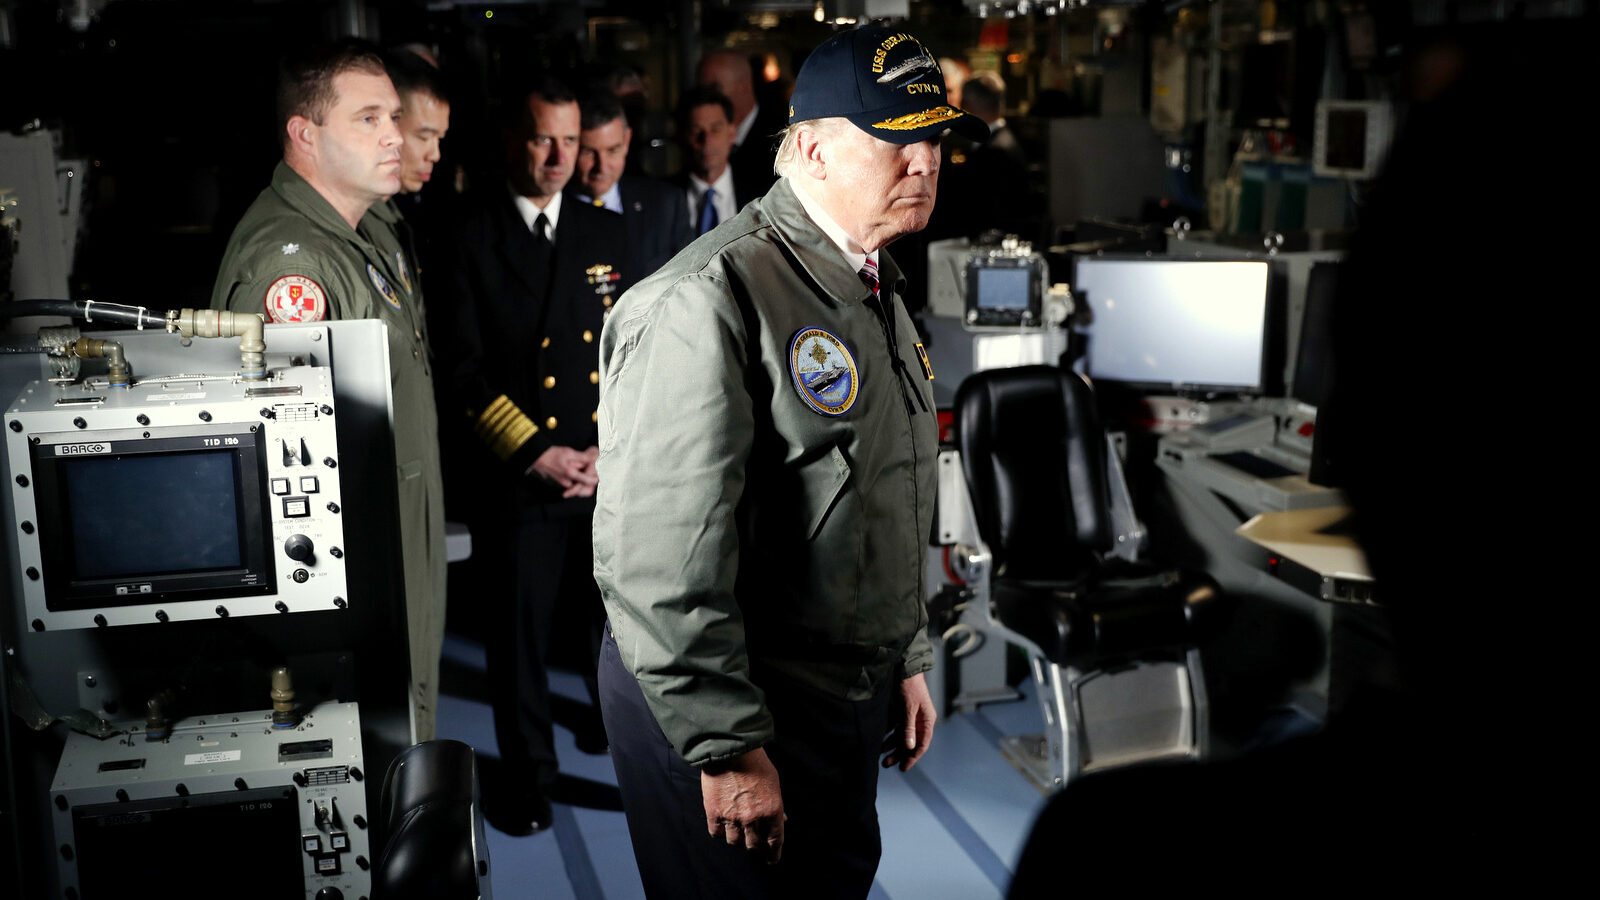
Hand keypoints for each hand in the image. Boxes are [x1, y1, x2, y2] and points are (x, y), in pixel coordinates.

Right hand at [531, 445, 599, 497]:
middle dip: (588, 479)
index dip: (595, 475)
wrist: (534, 458)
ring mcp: (561, 486)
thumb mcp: (568, 452)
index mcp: (570, 474)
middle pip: (584, 486)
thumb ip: (583, 458)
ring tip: (580, 469)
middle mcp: (566, 483)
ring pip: (577, 487)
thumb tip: (594, 458)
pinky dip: (573, 481)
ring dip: (581, 480)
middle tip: (590, 471)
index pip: (589, 481)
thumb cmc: (550, 454)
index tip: (596, 471)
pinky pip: (569, 487)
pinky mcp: (557, 486)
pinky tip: (571, 471)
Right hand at [701, 748, 785, 863]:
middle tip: (755, 847)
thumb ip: (777, 804)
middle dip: (755, 848)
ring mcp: (732, 817)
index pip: (775, 840)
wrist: (729, 750)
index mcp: (772, 810)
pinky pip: (717, 834)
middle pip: (754, 845)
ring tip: (738, 833)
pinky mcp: (714, 813)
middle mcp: (753, 818)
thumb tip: (783, 819)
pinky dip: (720, 832)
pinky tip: (722, 827)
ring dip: (738, 840)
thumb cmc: (755, 762)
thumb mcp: (774, 783)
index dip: (773, 853)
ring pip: (735, 842)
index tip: (772, 859)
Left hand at [881, 672, 935, 771]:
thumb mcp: (907, 708)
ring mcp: (911, 715)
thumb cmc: (909, 687)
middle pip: (911, 742)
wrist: (903, 667)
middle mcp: (920, 720)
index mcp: (927, 720)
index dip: (912, 757)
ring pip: (903, 736)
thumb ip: (908, 728)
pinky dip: (889, 735)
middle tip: (886, 764)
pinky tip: (881, 741)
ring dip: (892, 746)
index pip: (922, 744)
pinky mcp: (902, 710)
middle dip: (899, 754)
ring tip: (881, 755)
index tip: (903, 768)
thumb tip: (909, 747)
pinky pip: (897, 727)